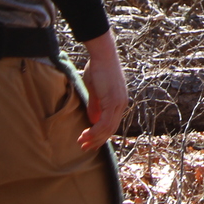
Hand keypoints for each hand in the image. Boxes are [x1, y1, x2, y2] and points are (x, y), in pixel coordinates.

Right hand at [77, 30, 127, 151]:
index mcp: (119, 102)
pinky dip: (95, 131)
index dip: (101, 136)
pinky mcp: (113, 100)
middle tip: (84, 148)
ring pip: (108, 128)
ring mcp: (119, 102)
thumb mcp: (95, 91)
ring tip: (81, 143)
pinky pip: (105, 122)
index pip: (112, 124)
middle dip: (97, 141)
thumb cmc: (98, 69)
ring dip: (94, 138)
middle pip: (111, 129)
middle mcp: (122, 104)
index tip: (90, 143)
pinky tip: (85, 134)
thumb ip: (95, 106)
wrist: (103, 55)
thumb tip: (93, 121)